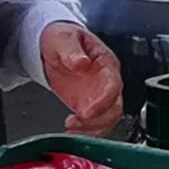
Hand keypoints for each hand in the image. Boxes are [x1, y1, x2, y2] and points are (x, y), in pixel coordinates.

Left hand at [35, 19, 123, 133]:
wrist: (54, 46)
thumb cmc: (63, 38)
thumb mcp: (63, 38)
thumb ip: (71, 50)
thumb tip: (80, 61)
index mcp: (105, 62)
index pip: (113, 84)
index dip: (103, 100)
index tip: (88, 111)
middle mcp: (106, 80)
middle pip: (115, 106)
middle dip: (99, 120)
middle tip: (80, 123)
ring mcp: (99, 95)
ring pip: (107, 119)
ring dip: (92, 129)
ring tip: (73, 130)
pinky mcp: (88, 105)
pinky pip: (94, 123)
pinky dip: (85, 131)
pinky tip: (72, 131)